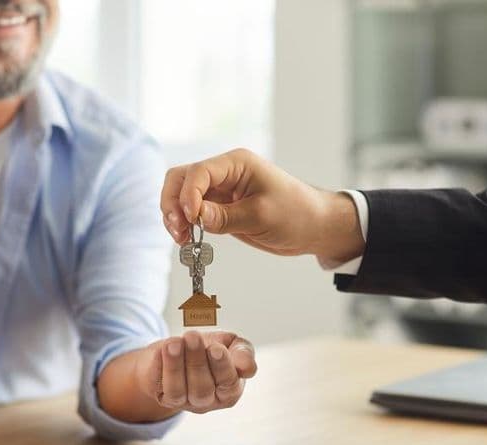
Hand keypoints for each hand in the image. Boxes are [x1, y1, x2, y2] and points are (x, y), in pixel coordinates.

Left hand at [137, 331, 256, 413]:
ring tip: (173, 343)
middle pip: (202, 389)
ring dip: (175, 366)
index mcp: (229, 390)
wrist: (177, 349)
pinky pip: (158, 385)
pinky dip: (159, 366)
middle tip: (192, 336)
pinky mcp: (161, 395)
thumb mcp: (230, 344)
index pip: (229, 384)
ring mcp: (182, 402)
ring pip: (178, 391)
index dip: (222, 367)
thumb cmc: (208, 348)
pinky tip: (162, 349)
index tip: (215, 348)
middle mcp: (207, 401)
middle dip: (197, 362)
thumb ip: (243, 352)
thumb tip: (248, 368)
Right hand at [160, 148, 364, 266]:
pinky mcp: (220, 208)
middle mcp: (224, 173)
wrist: (313, 227)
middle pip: (181, 178)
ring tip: (181, 238)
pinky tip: (188, 239)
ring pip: (182, 195)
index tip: (189, 218)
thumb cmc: (296, 214)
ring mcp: (220, 191)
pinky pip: (193, 212)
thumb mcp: (261, 216)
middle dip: (173, 202)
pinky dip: (185, 224)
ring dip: (175, 215)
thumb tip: (194, 216)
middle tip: (177, 229)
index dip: (188, 195)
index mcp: (236, 164)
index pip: (199, 172)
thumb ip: (225, 217)